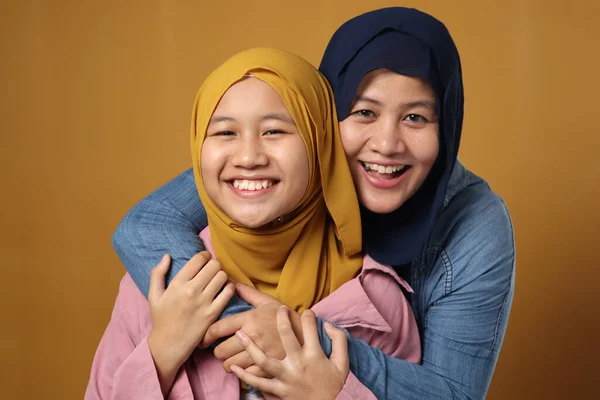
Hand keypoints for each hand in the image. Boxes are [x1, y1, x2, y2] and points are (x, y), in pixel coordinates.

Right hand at [147, 253, 234, 394]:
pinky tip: (224, 290)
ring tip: (217, 280)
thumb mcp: (154, 296)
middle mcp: (191, 290)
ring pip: (222, 276)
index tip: (205, 259)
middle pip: (214, 265)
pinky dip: (229, 287)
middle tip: (212, 271)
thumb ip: (157, 274)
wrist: (168, 345)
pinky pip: (228, 292)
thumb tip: (167, 256)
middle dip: (214, 265)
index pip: (199, 259)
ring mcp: (203, 302)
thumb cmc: (161, 319)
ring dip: (222, 275)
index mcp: (177, 283)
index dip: (205, 255)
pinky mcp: (213, 313)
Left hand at [201, 283, 303, 375]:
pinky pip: (244, 376)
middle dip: (219, 352)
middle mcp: (252, 336)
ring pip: (229, 366)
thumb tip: (228, 279)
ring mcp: (260, 353)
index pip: (217, 329)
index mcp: (249, 319)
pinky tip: (246, 366)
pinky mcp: (267, 367)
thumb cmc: (284, 317)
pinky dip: (243, 373)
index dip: (205, 336)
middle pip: (220, 352)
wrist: (307, 333)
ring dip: (229, 364)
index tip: (203, 340)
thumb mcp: (266, 301)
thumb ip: (246, 292)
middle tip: (224, 350)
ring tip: (234, 358)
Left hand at [231, 307, 348, 399]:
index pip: (310, 327)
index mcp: (314, 354)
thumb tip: (328, 325)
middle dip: (281, 318)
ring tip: (238, 334)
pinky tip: (233, 367)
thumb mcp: (342, 363)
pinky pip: (258, 383)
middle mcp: (298, 363)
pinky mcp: (279, 391)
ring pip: (263, 359)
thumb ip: (339, 340)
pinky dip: (245, 376)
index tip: (302, 311)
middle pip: (286, 335)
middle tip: (279, 309)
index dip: (308, 315)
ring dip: (249, 346)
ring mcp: (286, 378)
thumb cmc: (333, 386)